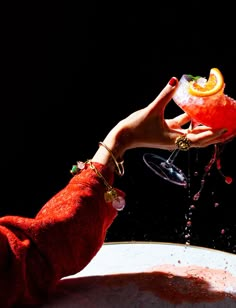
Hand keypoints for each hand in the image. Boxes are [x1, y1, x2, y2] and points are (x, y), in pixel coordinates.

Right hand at [93, 77, 232, 165]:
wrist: (123, 137)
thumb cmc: (136, 128)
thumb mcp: (152, 110)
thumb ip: (164, 96)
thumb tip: (173, 81)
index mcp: (174, 139)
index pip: (198, 139)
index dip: (212, 134)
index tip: (225, 129)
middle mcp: (175, 141)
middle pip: (199, 140)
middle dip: (214, 136)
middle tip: (228, 130)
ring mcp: (171, 137)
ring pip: (192, 134)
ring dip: (204, 129)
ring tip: (216, 122)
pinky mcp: (166, 133)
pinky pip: (183, 128)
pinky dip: (191, 123)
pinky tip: (196, 113)